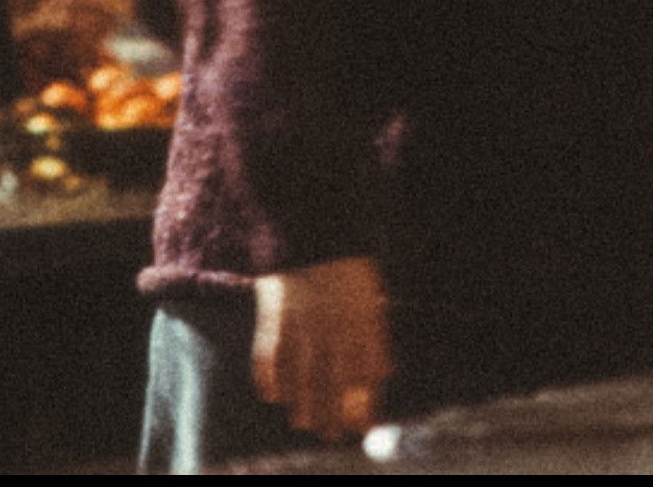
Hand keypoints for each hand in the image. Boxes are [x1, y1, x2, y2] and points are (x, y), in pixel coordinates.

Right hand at [254, 255, 389, 444]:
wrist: (316, 219)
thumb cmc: (348, 261)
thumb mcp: (370, 293)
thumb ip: (373, 333)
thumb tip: (382, 375)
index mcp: (365, 315)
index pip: (366, 371)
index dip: (362, 401)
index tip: (360, 423)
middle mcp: (335, 321)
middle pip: (333, 380)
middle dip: (332, 413)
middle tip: (331, 434)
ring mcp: (303, 317)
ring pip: (300, 374)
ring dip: (302, 404)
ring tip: (305, 422)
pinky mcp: (275, 310)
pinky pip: (269, 354)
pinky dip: (270, 378)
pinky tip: (275, 396)